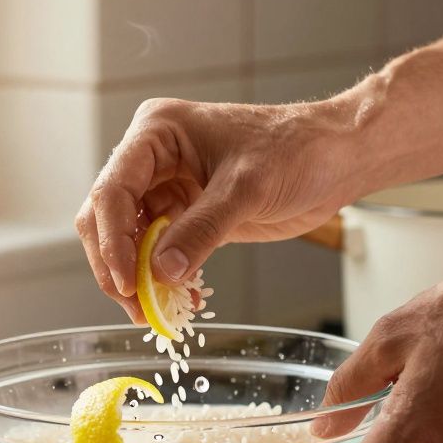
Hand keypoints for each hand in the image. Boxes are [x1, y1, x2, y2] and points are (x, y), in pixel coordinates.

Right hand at [76, 94, 372, 322]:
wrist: (335, 159)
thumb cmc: (298, 151)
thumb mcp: (246, 189)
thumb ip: (202, 229)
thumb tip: (159, 272)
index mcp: (156, 132)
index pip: (112, 190)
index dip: (112, 240)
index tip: (127, 281)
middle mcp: (153, 158)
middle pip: (106, 217)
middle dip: (117, 264)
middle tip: (136, 305)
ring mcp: (167, 185)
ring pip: (127, 238)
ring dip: (138, 276)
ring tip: (157, 310)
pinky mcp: (186, 212)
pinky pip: (158, 250)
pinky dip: (163, 277)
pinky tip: (183, 298)